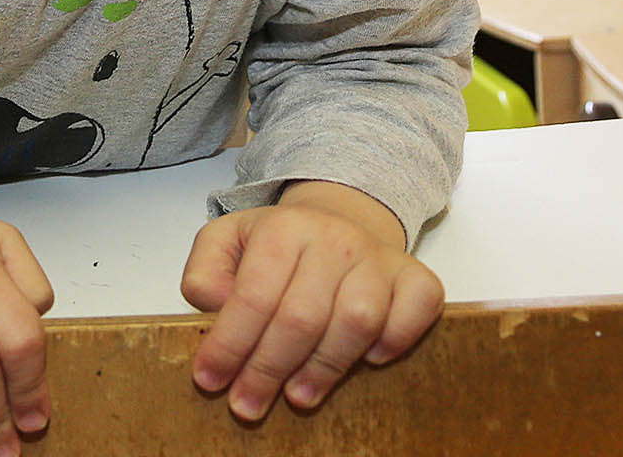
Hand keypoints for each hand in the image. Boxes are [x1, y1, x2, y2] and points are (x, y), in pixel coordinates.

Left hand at [180, 181, 442, 421]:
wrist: (339, 216)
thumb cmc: (279, 242)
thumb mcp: (226, 240)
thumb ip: (206, 271)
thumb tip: (213, 309)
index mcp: (282, 228)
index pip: (253, 295)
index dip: (229, 344)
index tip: (210, 380)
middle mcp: (333, 238)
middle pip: (301, 317)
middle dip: (268, 370)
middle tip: (247, 405)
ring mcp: (378, 257)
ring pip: (357, 321)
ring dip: (324, 369)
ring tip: (297, 396)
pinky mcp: (416, 275)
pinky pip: (415, 311)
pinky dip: (395, 340)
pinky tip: (369, 360)